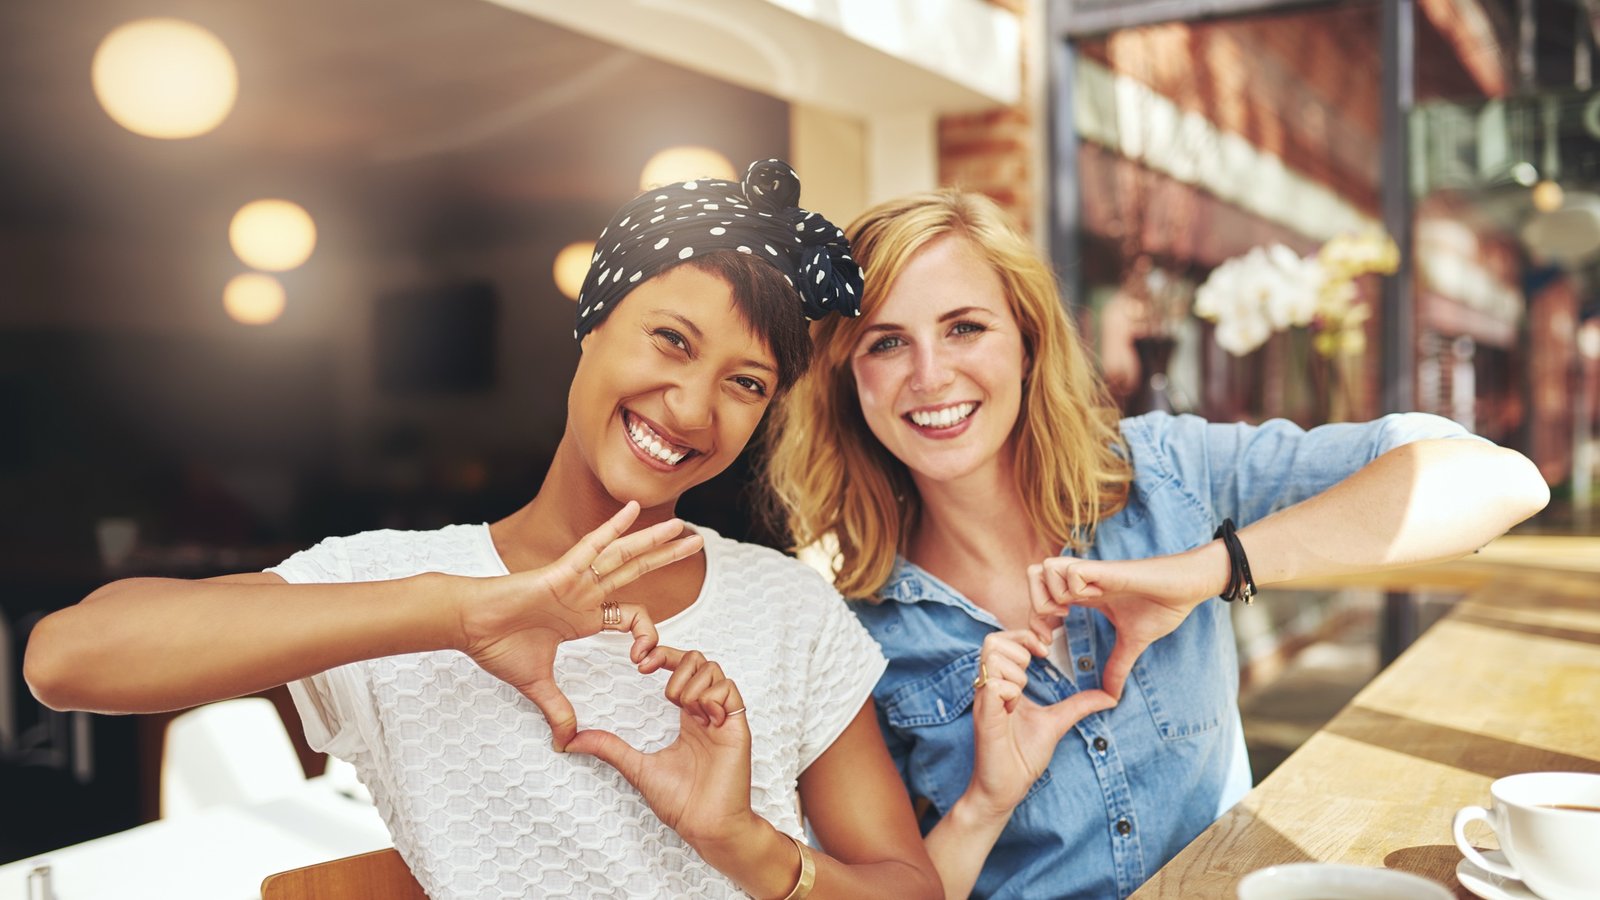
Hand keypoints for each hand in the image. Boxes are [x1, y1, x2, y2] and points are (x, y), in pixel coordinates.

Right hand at [459, 501, 703, 749]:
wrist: (468, 625)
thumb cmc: (496, 645)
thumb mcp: (537, 685)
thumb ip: (557, 709)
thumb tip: (566, 742)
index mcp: (585, 617)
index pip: (633, 617)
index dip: (647, 636)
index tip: (643, 662)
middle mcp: (586, 594)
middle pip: (637, 571)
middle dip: (667, 557)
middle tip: (697, 542)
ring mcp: (575, 580)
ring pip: (624, 556)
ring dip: (654, 541)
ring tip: (683, 526)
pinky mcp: (560, 571)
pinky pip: (592, 546)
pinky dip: (614, 528)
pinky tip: (635, 509)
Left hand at [566, 647, 754, 848]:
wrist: (705, 825)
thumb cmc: (680, 802)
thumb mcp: (636, 767)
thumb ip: (610, 748)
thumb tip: (573, 740)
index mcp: (687, 717)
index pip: (679, 669)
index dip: (661, 656)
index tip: (637, 662)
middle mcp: (706, 713)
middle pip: (698, 661)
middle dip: (674, 661)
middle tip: (653, 678)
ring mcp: (723, 718)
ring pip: (714, 670)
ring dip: (691, 683)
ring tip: (683, 709)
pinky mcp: (737, 728)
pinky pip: (729, 691)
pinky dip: (711, 697)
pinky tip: (703, 719)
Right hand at [965, 629, 1115, 818]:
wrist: (1006, 788)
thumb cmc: (1022, 757)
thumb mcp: (1057, 722)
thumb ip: (1079, 705)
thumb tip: (1110, 696)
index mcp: (1003, 684)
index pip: (1002, 640)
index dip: (1023, 636)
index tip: (1046, 650)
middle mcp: (990, 687)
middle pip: (992, 641)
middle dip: (1019, 646)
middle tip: (1035, 665)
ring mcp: (985, 700)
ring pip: (992, 657)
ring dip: (1015, 670)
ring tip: (1022, 693)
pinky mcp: (984, 715)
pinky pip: (995, 685)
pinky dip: (1011, 692)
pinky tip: (1014, 709)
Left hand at [1027, 551, 1220, 699]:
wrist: (1187, 586)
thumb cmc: (1161, 605)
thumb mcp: (1132, 642)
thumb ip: (1118, 665)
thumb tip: (1113, 697)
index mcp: (1083, 594)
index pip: (1040, 598)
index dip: (1035, 621)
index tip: (1047, 644)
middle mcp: (1081, 580)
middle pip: (1032, 575)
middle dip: (1034, 606)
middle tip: (1052, 629)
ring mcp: (1090, 572)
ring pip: (1044, 568)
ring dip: (1051, 594)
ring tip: (1070, 612)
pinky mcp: (1103, 568)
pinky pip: (1069, 571)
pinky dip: (1074, 588)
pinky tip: (1093, 599)